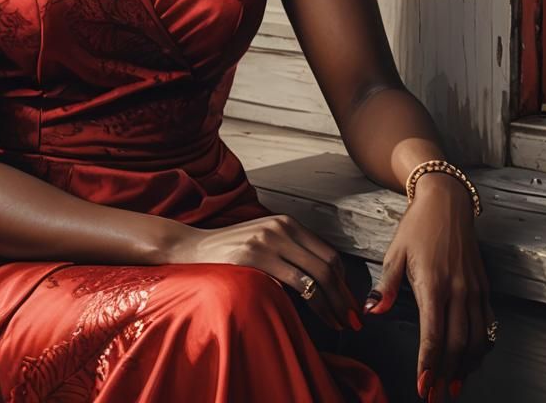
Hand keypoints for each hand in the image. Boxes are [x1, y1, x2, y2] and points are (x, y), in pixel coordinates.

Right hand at [167, 213, 363, 331]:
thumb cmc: (230, 250)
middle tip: (352, 319)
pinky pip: (295, 284)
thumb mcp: (264, 241)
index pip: (329, 253)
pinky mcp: (255, 258)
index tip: (350, 304)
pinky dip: (314, 304)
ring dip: (333, 305)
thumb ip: (291, 251)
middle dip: (344, 297)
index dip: (344, 283)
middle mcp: (280, 228)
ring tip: (340, 323)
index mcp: (286, 223)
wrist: (193, 246)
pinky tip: (318, 317)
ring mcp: (267, 241)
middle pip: (327, 266)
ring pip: (316, 277)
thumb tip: (325, 282)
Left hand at [364, 174, 494, 400]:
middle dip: (446, 374)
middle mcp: (458, 292)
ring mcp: (474, 291)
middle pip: (457, 345)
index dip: (428, 364)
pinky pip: (486, 326)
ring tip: (453, 385)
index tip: (422, 385)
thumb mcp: (394, 252)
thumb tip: (371, 312)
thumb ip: (385, 286)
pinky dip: (479, 349)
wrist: (446, 203)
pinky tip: (471, 360)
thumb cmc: (416, 227)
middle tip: (436, 395)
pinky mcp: (483, 288)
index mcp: (433, 285)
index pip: (433, 336)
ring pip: (475, 340)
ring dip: (465, 367)